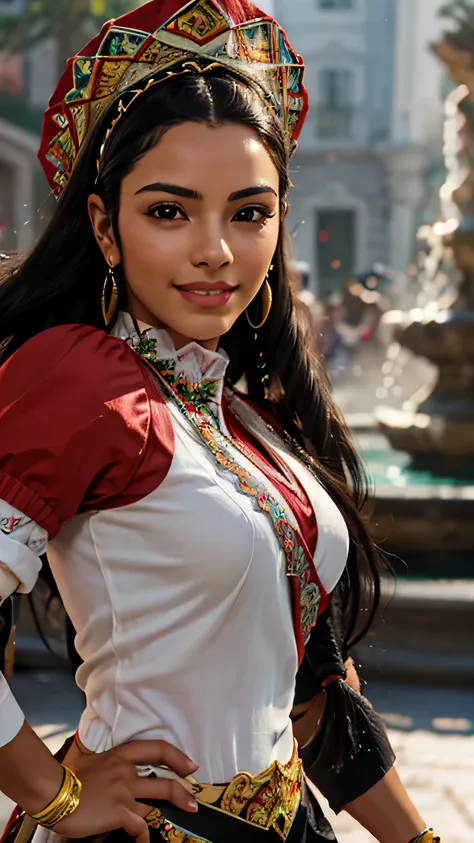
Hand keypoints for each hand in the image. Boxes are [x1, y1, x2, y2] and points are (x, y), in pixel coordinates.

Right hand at [54, 740, 198, 842]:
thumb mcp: (94, 761)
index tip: (191, 765)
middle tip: (193, 801)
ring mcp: (124, 792)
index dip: (177, 756)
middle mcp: (126, 771)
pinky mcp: (120, 812)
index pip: (157, 749)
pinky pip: (140, 827)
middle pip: (164, 780)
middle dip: (183, 792)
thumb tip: (120, 769)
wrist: (54, 793)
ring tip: (180, 818)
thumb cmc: (70, 778)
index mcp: (121, 755)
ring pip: (156, 803)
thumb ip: (111, 764)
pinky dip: (143, 838)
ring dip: (169, 812)